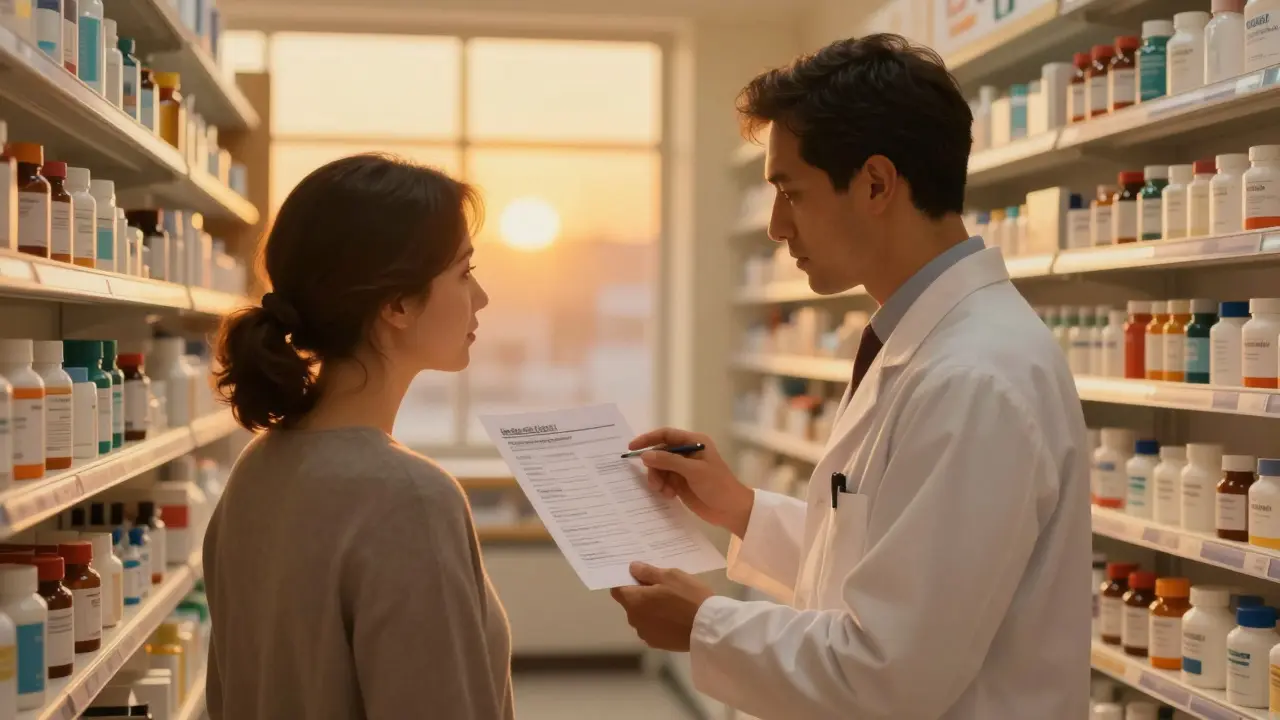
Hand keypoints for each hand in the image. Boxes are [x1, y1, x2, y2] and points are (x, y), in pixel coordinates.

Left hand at [610, 562, 715, 651]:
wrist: (708, 627)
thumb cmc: (688, 597)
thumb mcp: (670, 576)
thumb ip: (647, 572)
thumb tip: (632, 568)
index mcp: (634, 601)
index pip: (617, 589)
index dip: (626, 581)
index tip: (639, 576)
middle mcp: (634, 620)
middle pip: (630, 604)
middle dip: (641, 595)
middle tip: (661, 588)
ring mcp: (645, 634)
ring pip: (642, 617)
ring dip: (650, 610)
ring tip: (671, 604)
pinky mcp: (657, 644)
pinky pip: (652, 629)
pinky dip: (658, 623)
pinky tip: (674, 619)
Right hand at [628, 428, 753, 536]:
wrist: (731, 511)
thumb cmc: (717, 485)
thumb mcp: (693, 471)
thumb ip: (669, 461)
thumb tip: (645, 455)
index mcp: (695, 442)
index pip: (666, 435)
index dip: (648, 439)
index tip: (632, 448)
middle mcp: (687, 453)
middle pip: (660, 453)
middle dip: (654, 466)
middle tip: (653, 481)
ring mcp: (684, 469)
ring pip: (660, 469)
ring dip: (658, 479)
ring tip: (663, 491)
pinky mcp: (681, 484)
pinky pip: (664, 481)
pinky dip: (663, 488)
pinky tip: (670, 496)